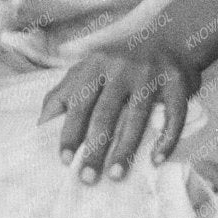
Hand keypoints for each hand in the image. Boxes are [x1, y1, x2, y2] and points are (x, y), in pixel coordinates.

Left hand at [41, 37, 198, 183]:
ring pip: (137, 117)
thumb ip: (64, 92)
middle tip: (87, 178)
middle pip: (106, 113)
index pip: (79, 102)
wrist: (171, 38)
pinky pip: (173, 114)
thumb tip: (41, 124)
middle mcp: (122, 68)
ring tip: (115, 175)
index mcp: (96, 65)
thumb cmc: (121, 63)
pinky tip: (156, 160)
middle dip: (95, 148)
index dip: (71, 132)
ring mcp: (151, 75)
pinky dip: (166, 138)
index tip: (65, 160)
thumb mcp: (89, 68)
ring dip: (125, 149)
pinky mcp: (177, 83)